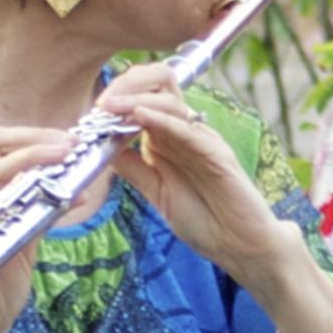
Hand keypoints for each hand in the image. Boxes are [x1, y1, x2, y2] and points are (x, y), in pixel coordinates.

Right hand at [0, 125, 74, 332]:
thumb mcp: (26, 240)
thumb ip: (43, 214)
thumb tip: (77, 189)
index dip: (33, 136)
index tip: (70, 139)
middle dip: (37, 142)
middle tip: (72, 145)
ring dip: (33, 166)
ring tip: (66, 164)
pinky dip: (21, 209)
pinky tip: (51, 205)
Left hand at [96, 64, 296, 291]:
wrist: (242, 246)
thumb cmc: (204, 221)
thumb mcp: (157, 193)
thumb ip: (134, 169)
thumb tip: (100, 147)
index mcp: (170, 138)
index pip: (145, 98)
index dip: (117, 96)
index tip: (90, 111)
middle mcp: (186, 132)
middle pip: (159, 86)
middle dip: (126, 85)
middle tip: (100, 102)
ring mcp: (203, 140)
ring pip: (170, 102)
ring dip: (135, 99)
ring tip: (109, 107)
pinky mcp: (217, 154)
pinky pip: (187, 130)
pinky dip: (162, 119)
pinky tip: (139, 115)